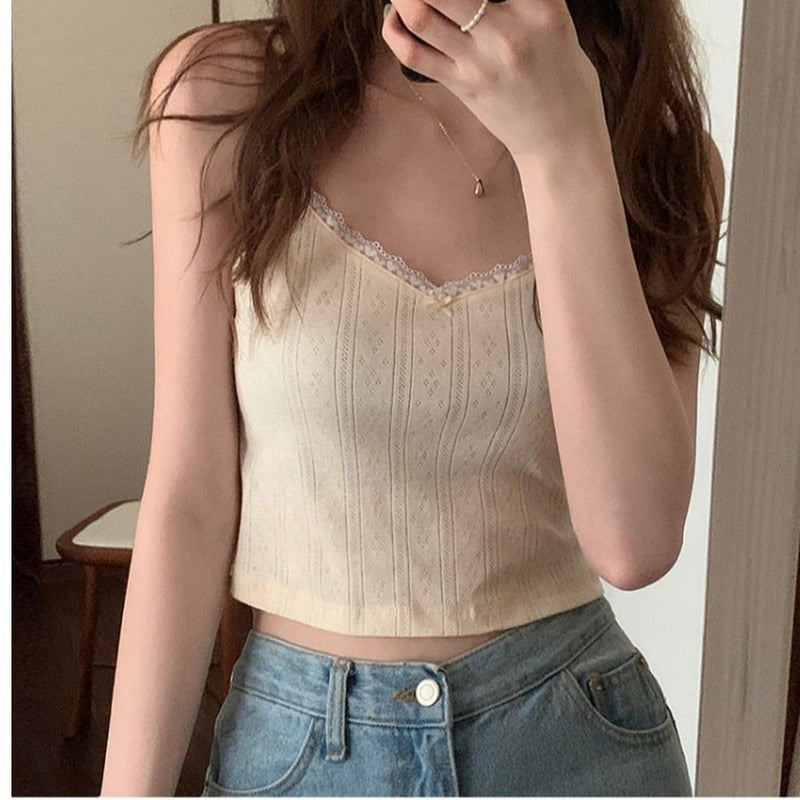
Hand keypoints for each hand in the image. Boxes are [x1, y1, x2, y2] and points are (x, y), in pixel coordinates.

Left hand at [382, 0, 606, 162]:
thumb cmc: (562, 76)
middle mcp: (508, 31)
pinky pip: (414, 54)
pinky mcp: (462, 86)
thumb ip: (518, 0)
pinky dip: (394, 32)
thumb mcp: (554, 23)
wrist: (562, 138)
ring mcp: (481, 62)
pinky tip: (394, 21)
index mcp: (541, 6)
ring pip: (422, 16)